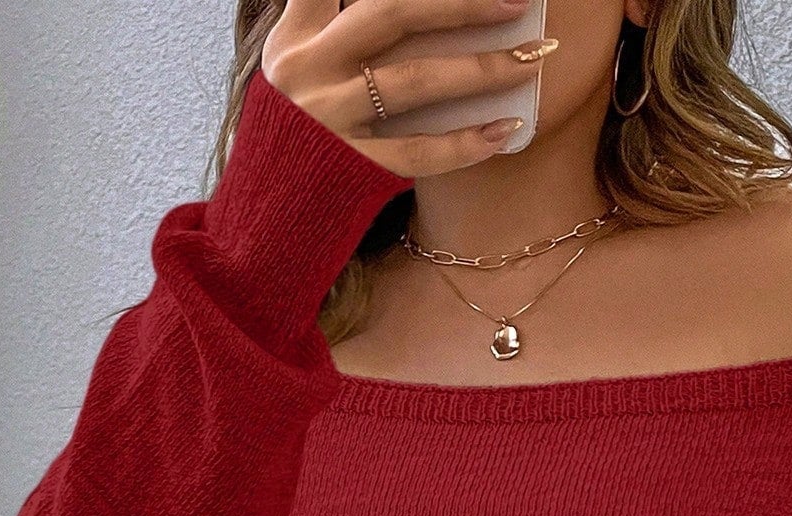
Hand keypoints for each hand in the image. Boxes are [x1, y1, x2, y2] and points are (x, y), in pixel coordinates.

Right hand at [261, 0, 550, 176]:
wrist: (261, 218)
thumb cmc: (290, 138)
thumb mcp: (290, 69)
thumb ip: (325, 25)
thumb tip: (395, 14)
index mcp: (296, 38)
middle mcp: (310, 70)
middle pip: (394, 13)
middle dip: (462, 3)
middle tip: (517, 1)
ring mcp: (329, 121)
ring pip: (416, 81)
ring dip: (482, 67)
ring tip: (530, 59)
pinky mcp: (350, 168)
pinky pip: (417, 153)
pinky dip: (465, 143)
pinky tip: (504, 130)